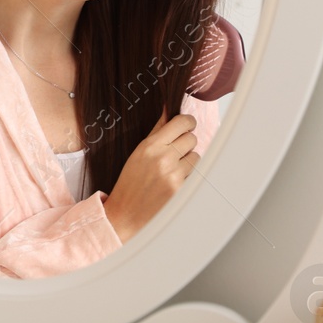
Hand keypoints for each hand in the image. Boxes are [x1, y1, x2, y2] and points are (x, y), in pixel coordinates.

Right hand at [102, 110, 199, 242]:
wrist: (126, 213)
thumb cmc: (130, 182)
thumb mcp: (138, 152)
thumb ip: (157, 131)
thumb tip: (169, 109)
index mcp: (150, 146)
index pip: (181, 122)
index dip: (187, 122)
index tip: (186, 126)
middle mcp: (163, 158)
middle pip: (192, 138)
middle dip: (185, 144)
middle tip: (175, 153)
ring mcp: (174, 175)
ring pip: (196, 157)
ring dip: (188, 162)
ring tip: (172, 170)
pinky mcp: (182, 189)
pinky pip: (195, 174)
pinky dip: (187, 177)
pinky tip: (172, 183)